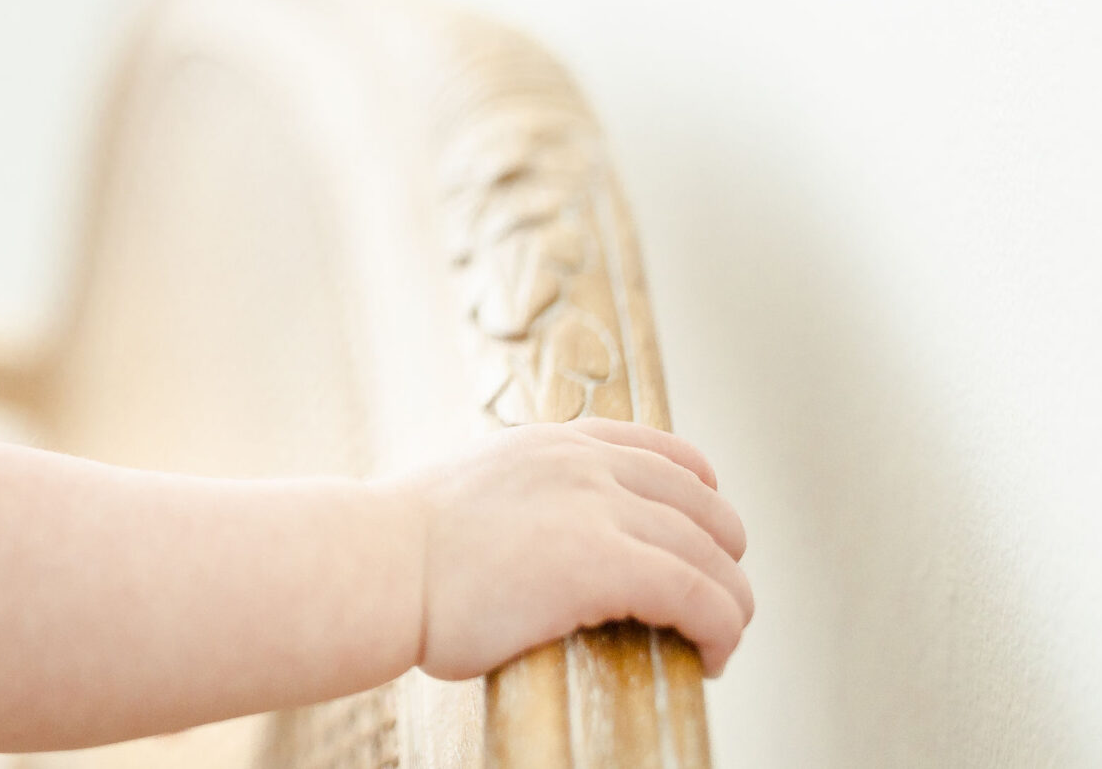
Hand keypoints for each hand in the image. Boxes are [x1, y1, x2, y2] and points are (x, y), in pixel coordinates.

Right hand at [387, 418, 753, 678]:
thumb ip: (519, 499)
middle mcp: (586, 463)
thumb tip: (529, 542)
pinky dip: (722, 629)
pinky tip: (711, 658)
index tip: (707, 532)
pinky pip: (702, 596)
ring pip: (714, 555)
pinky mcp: (608, 562)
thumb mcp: (472, 492)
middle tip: (710, 606)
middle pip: (703, 505)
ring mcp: (600, 508)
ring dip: (730, 605)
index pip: (664, 453)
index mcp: (554, 443)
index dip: (703, 496)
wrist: (372, 565)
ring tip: (718, 642)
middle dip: (722, 557)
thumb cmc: (398, 552)